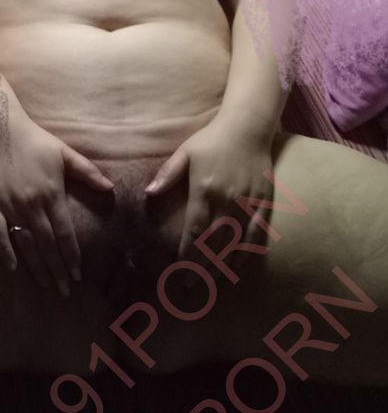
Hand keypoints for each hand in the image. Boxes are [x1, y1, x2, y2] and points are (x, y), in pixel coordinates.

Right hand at [0, 115, 113, 294]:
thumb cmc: (35, 141)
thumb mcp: (65, 153)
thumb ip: (88, 172)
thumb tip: (110, 188)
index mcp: (52, 194)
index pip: (64, 233)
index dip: (71, 255)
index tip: (78, 274)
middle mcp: (32, 204)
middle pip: (47, 244)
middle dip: (57, 269)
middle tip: (65, 290)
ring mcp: (10, 205)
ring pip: (25, 242)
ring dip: (36, 266)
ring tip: (46, 284)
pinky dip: (6, 250)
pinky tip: (13, 267)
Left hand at [145, 110, 273, 272]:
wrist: (248, 126)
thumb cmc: (211, 139)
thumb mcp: (184, 153)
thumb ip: (167, 175)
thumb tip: (148, 194)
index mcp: (205, 190)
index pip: (195, 231)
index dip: (188, 254)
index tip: (179, 270)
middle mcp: (228, 201)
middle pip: (215, 243)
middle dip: (202, 267)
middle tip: (190, 286)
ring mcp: (249, 203)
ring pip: (237, 243)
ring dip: (224, 265)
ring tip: (211, 282)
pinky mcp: (265, 202)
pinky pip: (258, 234)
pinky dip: (249, 252)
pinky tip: (240, 265)